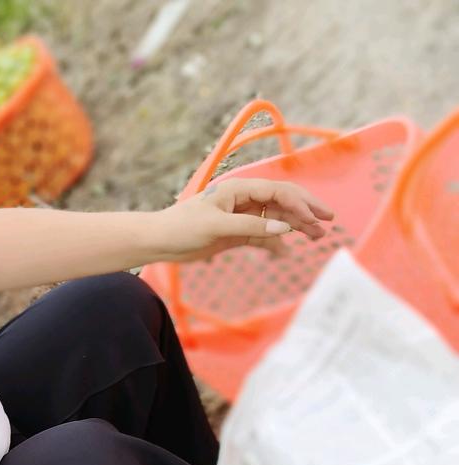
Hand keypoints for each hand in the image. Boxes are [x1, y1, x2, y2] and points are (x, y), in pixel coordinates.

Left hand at [151, 177, 336, 263]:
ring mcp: (241, 217)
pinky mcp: (235, 234)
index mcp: (239, 189)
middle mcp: (243, 200)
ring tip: (316, 238)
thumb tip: (284, 228)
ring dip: (295, 228)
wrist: (159, 241)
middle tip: (328, 222)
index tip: (314, 219)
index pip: (278, 192)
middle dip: (306, 211)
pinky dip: (274, 244)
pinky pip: (261, 237)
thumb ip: (251, 227)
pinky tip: (286, 252)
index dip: (299, 204)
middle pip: (282, 202)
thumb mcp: (217, 227)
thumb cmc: (182, 227)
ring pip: (275, 220)